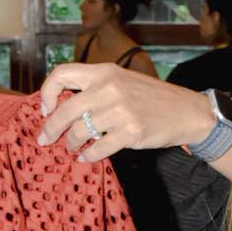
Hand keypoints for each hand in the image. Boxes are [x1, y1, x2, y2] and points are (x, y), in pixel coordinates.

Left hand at [38, 63, 213, 161]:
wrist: (187, 112)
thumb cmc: (151, 98)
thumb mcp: (122, 81)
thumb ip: (95, 87)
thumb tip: (61, 105)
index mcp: (105, 72)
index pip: (62, 74)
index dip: (46, 92)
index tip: (44, 109)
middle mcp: (110, 88)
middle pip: (65, 110)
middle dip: (51, 128)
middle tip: (46, 140)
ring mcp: (121, 110)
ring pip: (80, 132)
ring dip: (71, 144)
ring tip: (73, 149)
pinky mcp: (131, 132)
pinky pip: (99, 148)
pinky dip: (88, 156)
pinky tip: (87, 158)